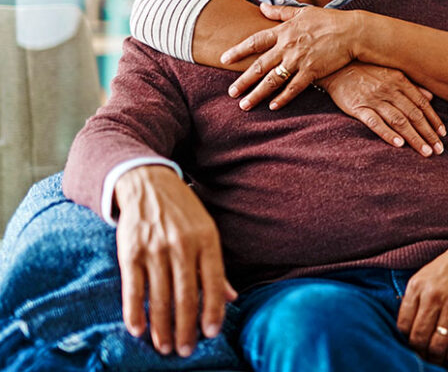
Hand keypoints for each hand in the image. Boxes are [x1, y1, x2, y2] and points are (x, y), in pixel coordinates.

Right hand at [114, 165, 236, 356]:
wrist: (147, 183)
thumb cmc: (182, 212)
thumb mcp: (207, 231)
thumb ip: (216, 266)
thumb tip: (232, 298)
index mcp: (207, 239)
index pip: (214, 282)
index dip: (213, 311)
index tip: (211, 334)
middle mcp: (182, 245)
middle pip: (186, 295)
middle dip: (186, 327)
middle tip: (185, 351)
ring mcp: (155, 248)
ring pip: (159, 296)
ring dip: (161, 326)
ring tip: (164, 347)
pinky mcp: (130, 251)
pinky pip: (133, 288)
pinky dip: (134, 311)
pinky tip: (138, 330)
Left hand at [221, 4, 361, 110]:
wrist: (351, 32)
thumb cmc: (328, 20)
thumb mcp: (302, 12)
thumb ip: (280, 12)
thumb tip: (261, 7)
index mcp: (283, 31)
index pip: (255, 42)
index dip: (238, 51)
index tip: (224, 59)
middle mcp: (287, 47)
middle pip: (260, 66)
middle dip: (243, 81)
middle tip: (231, 92)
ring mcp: (299, 61)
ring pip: (273, 80)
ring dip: (257, 94)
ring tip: (244, 104)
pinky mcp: (312, 72)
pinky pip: (294, 88)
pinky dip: (283, 98)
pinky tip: (272, 107)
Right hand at [318, 62, 446, 156]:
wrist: (335, 66)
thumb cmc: (366, 70)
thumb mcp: (391, 72)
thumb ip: (411, 85)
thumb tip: (431, 97)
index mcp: (400, 81)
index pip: (422, 104)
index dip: (434, 120)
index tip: (443, 134)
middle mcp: (390, 90)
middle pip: (414, 115)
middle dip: (428, 133)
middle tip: (439, 150)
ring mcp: (374, 99)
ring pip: (399, 121)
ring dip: (414, 137)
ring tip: (425, 152)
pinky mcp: (358, 107)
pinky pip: (375, 122)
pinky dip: (388, 133)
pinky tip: (399, 144)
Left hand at [397, 237, 447, 365]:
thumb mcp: (425, 274)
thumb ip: (414, 297)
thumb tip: (405, 327)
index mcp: (418, 286)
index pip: (403, 325)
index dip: (405, 340)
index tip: (411, 343)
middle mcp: (433, 296)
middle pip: (418, 338)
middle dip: (420, 351)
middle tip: (424, 354)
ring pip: (437, 345)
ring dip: (436, 357)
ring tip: (437, 358)